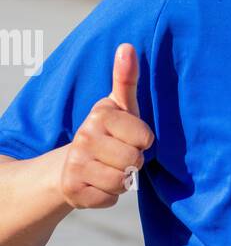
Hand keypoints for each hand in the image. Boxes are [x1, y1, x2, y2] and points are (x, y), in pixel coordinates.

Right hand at [59, 43, 154, 208]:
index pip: (144, 138)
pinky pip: (110, 198)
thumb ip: (126, 78)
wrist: (70, 165)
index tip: (128, 137)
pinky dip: (109, 195)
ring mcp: (76, 164)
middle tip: (117, 156)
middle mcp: (84, 137)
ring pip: (123, 182)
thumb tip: (128, 46)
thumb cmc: (107, 132)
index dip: (142, 142)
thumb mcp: (120, 106)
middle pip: (134, 161)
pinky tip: (98, 183)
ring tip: (108, 169)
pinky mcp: (73, 190)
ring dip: (122, 181)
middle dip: (132, 163)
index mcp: (99, 115)